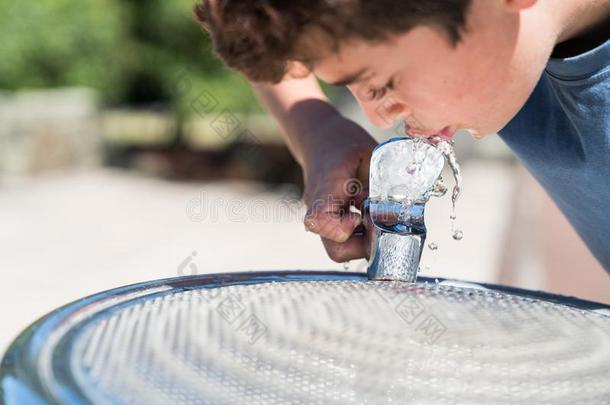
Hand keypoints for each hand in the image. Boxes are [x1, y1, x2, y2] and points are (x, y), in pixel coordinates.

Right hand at [301, 115, 377, 261]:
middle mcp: (318, 207)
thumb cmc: (343, 142)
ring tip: (374, 221)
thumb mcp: (368, 154)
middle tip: (378, 226)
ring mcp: (321, 217)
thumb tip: (397, 208)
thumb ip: (380, 182)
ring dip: (362, 242)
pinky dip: (359, 236)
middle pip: (334, 248)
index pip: (320, 222)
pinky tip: (368, 219)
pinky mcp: (328, 222)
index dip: (343, 228)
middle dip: (362, 245)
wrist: (319, 137)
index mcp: (326, 187)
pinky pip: (341, 241)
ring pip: (338, 249)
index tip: (361, 215)